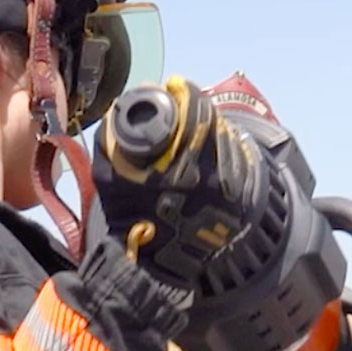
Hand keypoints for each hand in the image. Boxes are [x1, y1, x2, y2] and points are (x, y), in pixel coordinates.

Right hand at [93, 75, 258, 292]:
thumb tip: (128, 107)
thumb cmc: (129, 220)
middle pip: (211, 120)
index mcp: (178, 163)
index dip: (184, 96)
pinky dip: (222, 146)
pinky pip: (235, 157)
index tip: (175, 88)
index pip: (192, 112)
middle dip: (196, 109)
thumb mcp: (111, 177)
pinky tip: (209, 149)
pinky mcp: (239, 194)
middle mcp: (211, 171)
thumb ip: (115, 140)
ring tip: (195, 126)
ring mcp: (229, 184)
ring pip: (225, 136)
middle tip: (184, 101)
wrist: (157, 263)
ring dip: (211, 126)